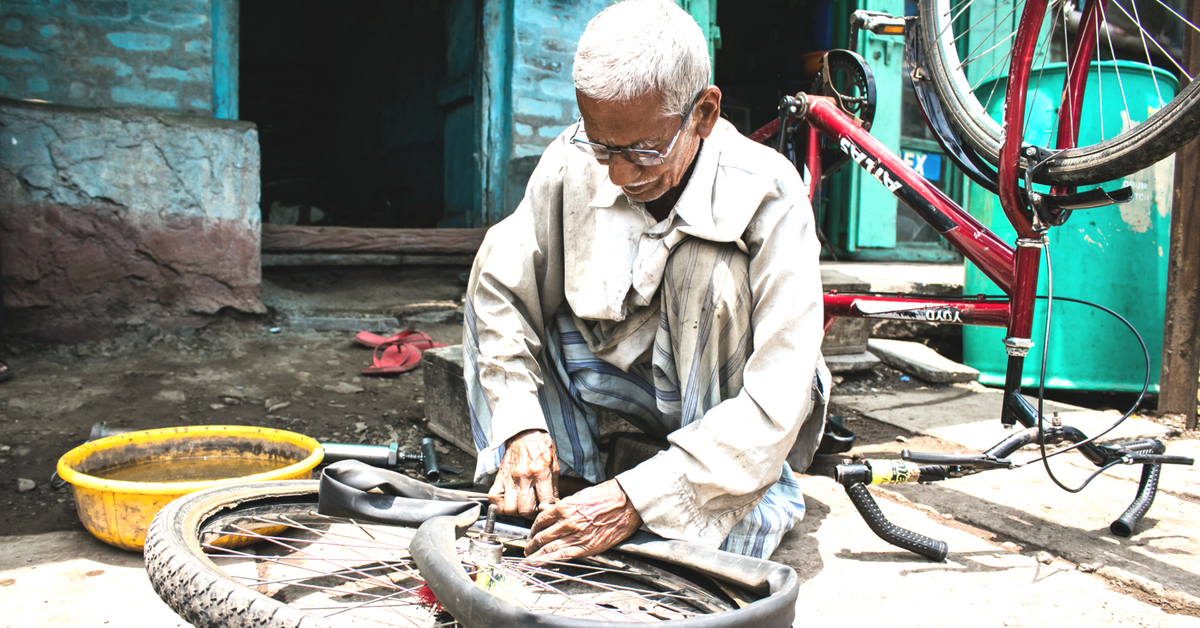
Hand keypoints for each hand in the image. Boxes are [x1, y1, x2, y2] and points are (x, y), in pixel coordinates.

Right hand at [489, 429, 558, 517]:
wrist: (524, 433)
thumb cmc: (541, 449)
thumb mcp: (554, 466)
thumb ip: (554, 487)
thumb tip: (553, 506)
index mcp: (541, 472)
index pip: (545, 502)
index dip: (547, 511)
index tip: (546, 511)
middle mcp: (524, 476)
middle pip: (525, 510)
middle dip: (531, 514)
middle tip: (533, 510)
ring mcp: (509, 477)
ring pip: (509, 508)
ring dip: (515, 512)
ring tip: (521, 506)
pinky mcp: (499, 477)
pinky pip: (494, 499)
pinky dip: (500, 505)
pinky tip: (508, 501)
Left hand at [525, 480, 642, 561]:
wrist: (626, 504)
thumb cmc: (607, 496)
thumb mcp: (580, 494)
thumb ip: (565, 505)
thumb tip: (552, 511)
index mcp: (565, 507)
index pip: (541, 519)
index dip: (534, 528)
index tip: (532, 532)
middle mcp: (567, 521)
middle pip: (542, 535)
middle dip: (532, 543)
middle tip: (528, 548)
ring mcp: (575, 535)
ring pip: (548, 547)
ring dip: (536, 554)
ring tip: (530, 558)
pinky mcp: (585, 547)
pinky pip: (562, 555)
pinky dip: (548, 560)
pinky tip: (540, 564)